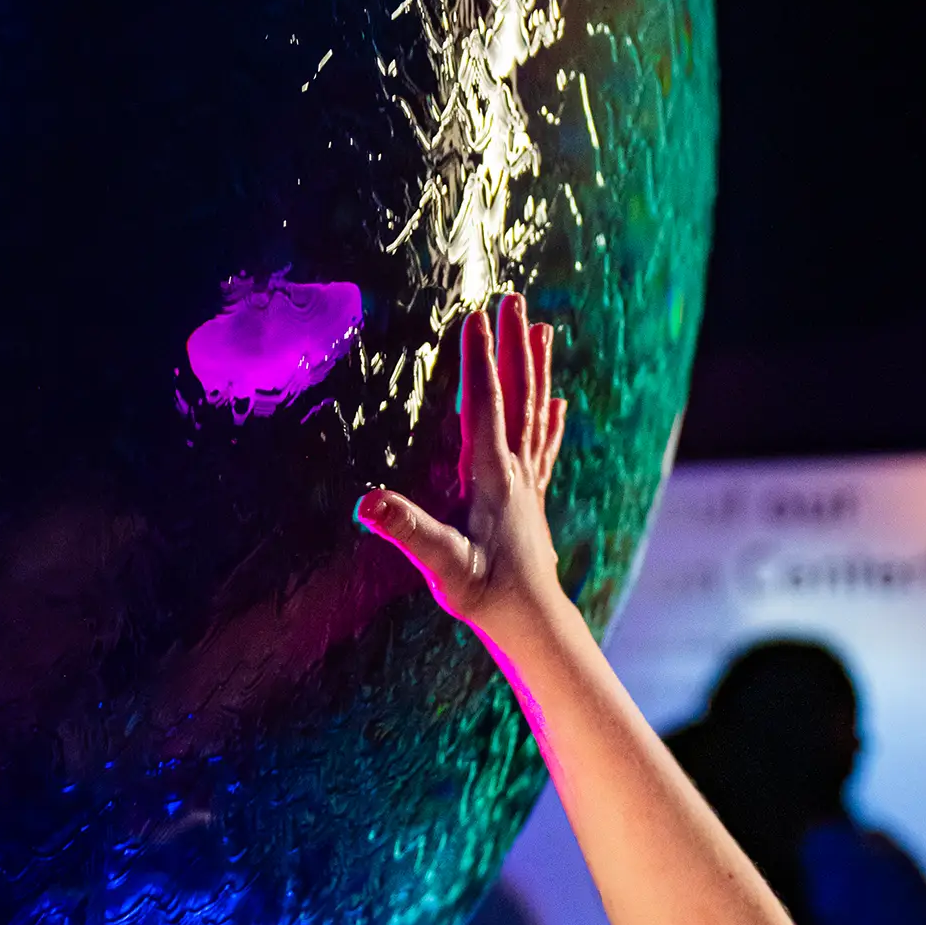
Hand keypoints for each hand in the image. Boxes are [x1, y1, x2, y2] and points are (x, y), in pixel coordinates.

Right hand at [357, 294, 566, 640]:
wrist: (534, 626)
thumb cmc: (487, 598)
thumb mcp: (443, 567)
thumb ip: (409, 531)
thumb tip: (366, 503)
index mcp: (493, 479)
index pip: (485, 405)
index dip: (478, 361)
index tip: (475, 315)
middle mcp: (516, 473)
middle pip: (519, 396)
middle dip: (514, 346)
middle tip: (515, 298)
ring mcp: (528, 486)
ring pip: (536, 413)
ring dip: (536, 369)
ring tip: (542, 330)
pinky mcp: (531, 503)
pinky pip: (543, 447)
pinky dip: (549, 418)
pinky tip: (558, 404)